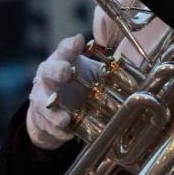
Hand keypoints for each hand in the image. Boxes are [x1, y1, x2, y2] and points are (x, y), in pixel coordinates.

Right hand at [27, 34, 102, 148]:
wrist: (53, 108)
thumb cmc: (75, 83)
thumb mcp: (89, 71)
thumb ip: (105, 65)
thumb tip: (131, 62)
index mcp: (61, 61)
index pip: (64, 49)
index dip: (71, 45)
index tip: (79, 41)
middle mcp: (49, 77)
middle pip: (49, 72)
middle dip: (57, 72)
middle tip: (66, 71)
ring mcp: (43, 99)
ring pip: (44, 104)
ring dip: (54, 112)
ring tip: (64, 118)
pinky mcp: (43, 120)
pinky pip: (48, 126)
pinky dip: (58, 131)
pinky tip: (67, 133)